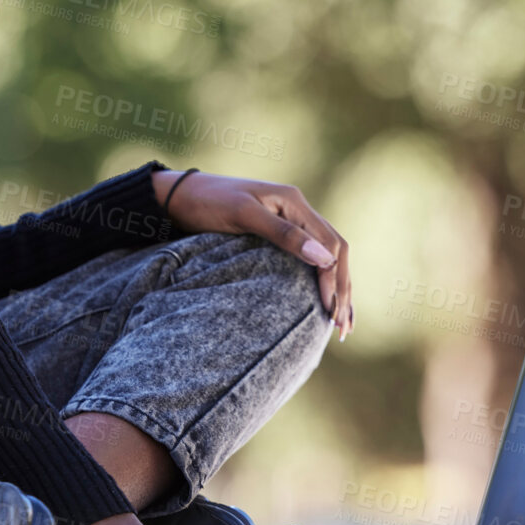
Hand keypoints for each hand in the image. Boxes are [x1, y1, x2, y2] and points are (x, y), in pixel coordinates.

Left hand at [153, 169, 354, 340]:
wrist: (180, 196)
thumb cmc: (209, 203)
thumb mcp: (244, 217)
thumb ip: (284, 235)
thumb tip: (325, 260)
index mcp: (295, 202)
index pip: (330, 244)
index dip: (335, 280)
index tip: (331, 313)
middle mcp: (298, 209)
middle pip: (336, 251)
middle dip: (343, 289)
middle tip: (342, 328)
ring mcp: (291, 219)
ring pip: (328, 255)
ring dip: (339, 287)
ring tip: (342, 324)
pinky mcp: (280, 231)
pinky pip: (311, 255)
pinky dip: (323, 278)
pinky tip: (324, 299)